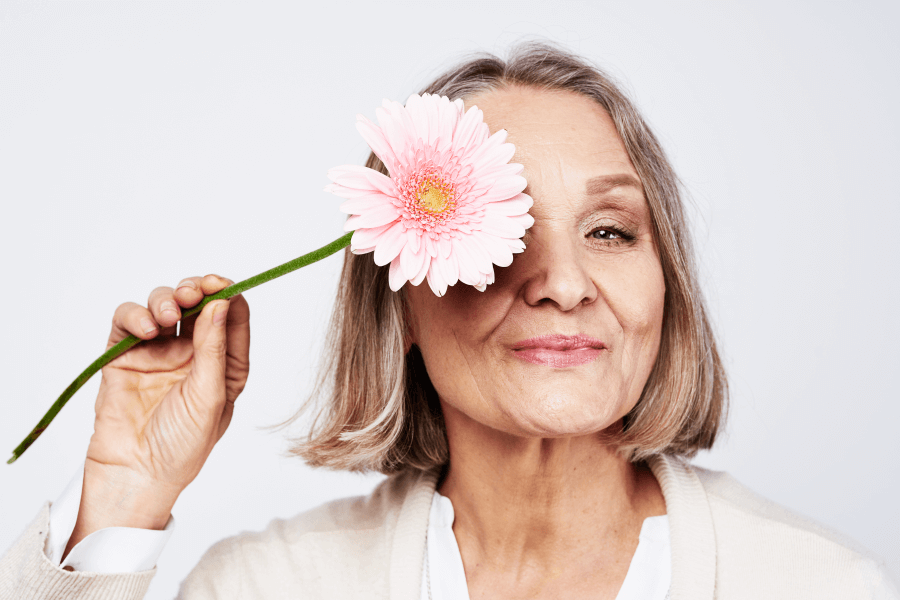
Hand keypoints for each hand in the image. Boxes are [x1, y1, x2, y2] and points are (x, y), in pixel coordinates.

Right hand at [84, 274, 249, 505]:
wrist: (135, 475)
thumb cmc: (182, 446)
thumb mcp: (210, 396)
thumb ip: (214, 348)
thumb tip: (222, 303)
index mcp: (224, 364)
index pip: (232, 316)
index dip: (227, 294)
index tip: (221, 283)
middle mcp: (193, 354)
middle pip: (197, 303)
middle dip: (195, 290)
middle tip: (191, 293)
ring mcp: (158, 353)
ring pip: (163, 305)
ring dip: (165, 300)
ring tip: (167, 318)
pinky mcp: (125, 356)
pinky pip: (128, 322)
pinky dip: (135, 316)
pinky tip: (146, 330)